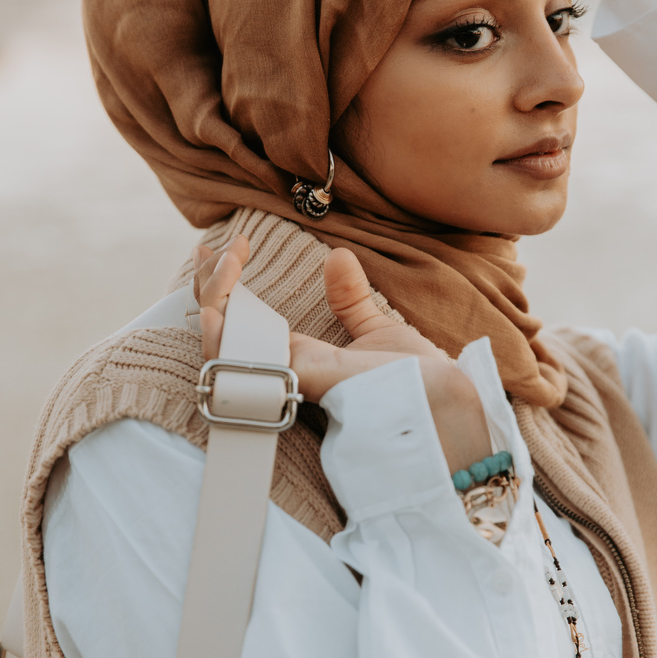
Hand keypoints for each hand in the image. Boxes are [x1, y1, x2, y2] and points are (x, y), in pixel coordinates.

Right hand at [195, 237, 490, 475]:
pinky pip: (242, 367)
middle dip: (210, 285)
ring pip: (221, 347)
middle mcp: (287, 371)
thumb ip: (352, 301)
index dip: (228, 283)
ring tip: (223, 265)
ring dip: (213, 300)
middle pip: (224, 331)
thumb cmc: (418, 389)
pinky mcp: (301, 386)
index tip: (236, 244)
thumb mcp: (382, 334)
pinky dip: (221, 337)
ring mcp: (289, 381)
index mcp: (303, 357)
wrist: (446, 414)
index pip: (246, 320)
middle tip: (219, 251)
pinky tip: (215, 310)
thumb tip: (337, 256)